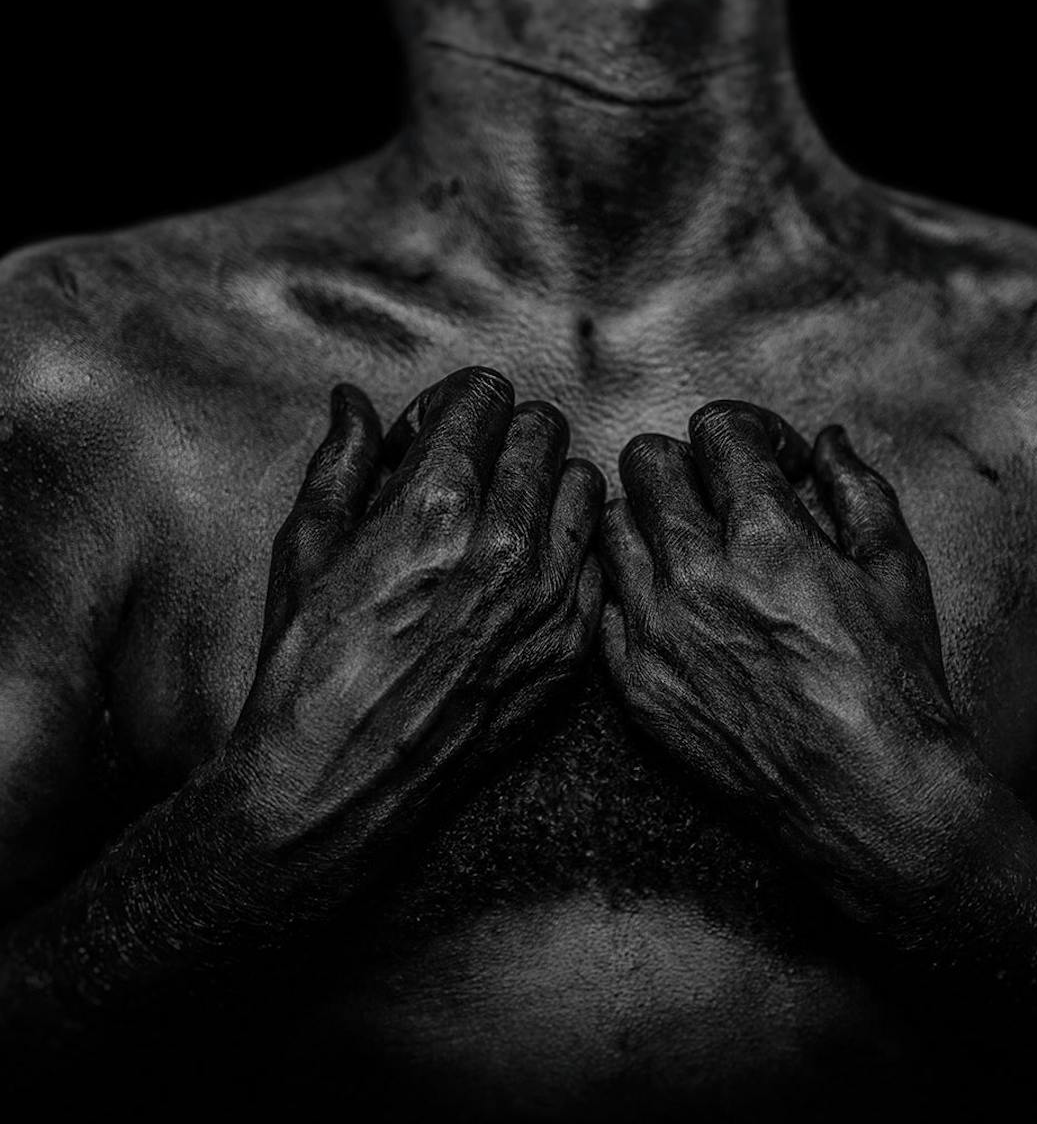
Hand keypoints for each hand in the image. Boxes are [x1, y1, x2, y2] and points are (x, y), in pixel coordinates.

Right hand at [218, 367, 603, 907]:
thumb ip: (342, 459)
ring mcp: (547, 595)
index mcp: (436, 502)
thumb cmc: (311, 665)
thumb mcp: (305, 547)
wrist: (341, 778)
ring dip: (544, 484)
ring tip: (501, 517)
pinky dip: (567, 549)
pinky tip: (523, 572)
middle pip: (543, 427)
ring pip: (582, 483)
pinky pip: (595, 558)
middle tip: (466, 475)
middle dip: (500, 436)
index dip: (452, 406)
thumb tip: (353, 402)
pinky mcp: (569, 643)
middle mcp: (505, 540)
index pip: (488, 393)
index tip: (431, 440)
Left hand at [599, 400, 988, 927]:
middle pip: (645, 462)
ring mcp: (656, 631)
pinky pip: (605, 602)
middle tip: (722, 496)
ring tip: (691, 546)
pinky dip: (634, 590)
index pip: (716, 431)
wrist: (867, 794)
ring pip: (610, 525)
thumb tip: (827, 440)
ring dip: (649, 520)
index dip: (750, 433)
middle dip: (689, 464)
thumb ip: (857, 488)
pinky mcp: (636, 681)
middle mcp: (696, 576)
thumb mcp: (897, 570)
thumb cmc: (894, 684)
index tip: (771, 463)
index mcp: (766, 538)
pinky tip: (675, 605)